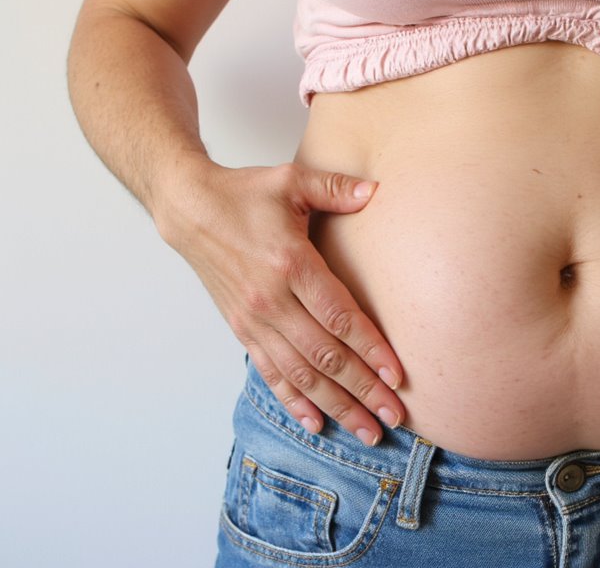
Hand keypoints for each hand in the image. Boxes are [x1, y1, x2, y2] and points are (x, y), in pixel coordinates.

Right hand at [154, 158, 404, 445]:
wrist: (188, 208)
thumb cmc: (245, 194)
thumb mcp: (290, 181)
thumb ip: (334, 188)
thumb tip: (375, 190)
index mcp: (290, 264)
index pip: (339, 317)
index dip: (370, 350)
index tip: (397, 377)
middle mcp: (271, 301)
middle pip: (324, 356)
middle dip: (362, 391)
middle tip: (394, 417)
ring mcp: (254, 320)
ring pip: (300, 374)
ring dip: (335, 406)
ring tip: (366, 432)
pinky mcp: (242, 329)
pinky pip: (270, 373)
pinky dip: (293, 401)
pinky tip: (316, 424)